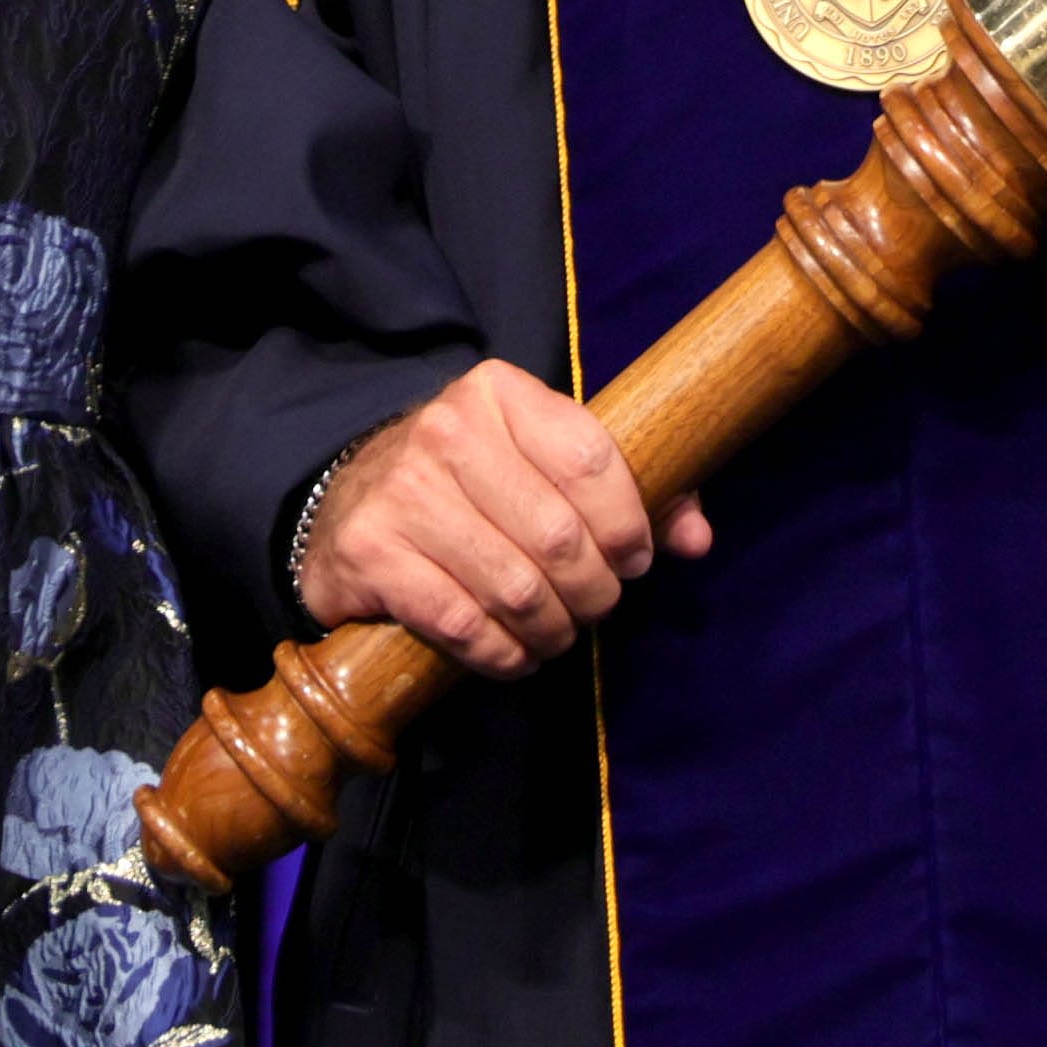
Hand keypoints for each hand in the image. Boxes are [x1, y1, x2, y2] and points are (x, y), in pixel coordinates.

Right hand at [295, 358, 708, 675]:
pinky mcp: (370, 553)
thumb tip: (697, 541)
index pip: (590, 459)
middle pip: (559, 536)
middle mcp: (447, 431)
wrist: (349, 503)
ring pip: (514, 587)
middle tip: (597, 607)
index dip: (628, 523)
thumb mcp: (542, 461)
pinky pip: (461, 623)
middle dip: (594, 590)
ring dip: (552, 629)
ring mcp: (403, 493)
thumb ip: (629, 491)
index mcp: (500, 392)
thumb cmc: (472, 483)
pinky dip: (502, 654)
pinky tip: (515, 654)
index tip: (635, 560)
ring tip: (558, 634)